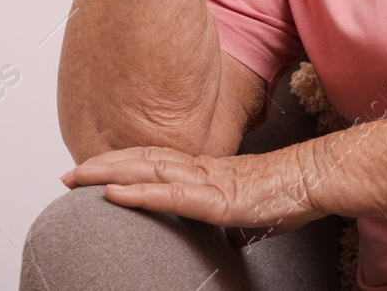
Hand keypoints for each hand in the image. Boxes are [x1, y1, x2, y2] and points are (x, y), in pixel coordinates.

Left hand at [61, 143, 325, 244]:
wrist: (319, 179)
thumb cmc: (293, 192)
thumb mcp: (252, 205)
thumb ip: (230, 210)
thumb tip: (226, 225)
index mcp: (211, 170)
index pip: (158, 160)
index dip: (125, 161)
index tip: (95, 170)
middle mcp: (204, 169)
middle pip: (144, 160)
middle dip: (103, 166)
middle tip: (67, 175)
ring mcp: (208, 181)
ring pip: (149, 171)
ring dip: (109, 174)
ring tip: (77, 178)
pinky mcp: (217, 198)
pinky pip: (171, 195)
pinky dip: (138, 193)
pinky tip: (114, 193)